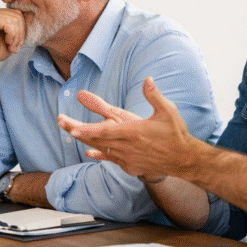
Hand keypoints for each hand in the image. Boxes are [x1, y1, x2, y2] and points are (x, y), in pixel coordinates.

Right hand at [0, 7, 26, 66]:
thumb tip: (31, 15)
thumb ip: (20, 25)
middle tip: (15, 45)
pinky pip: (8, 23)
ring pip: (15, 19)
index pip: (19, 13)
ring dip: (16, 36)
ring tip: (10, 45)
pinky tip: (6, 41)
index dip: (23, 28)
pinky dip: (11, 35)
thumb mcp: (14, 36)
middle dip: (20, 33)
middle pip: (18, 15)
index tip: (19, 42)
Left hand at [58, 77, 192, 178]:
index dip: (89, 130)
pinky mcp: (131, 166)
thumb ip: (154, 95)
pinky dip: (99, 155)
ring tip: (70, 130)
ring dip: (85, 140)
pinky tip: (89, 152)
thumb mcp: (168, 111)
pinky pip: (111, 159)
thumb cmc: (176, 133)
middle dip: (77, 131)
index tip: (74, 129)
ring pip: (101, 149)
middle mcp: (129, 147)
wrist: (184, 160)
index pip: (107, 132)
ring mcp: (129, 159)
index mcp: (135, 132)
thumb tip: (147, 79)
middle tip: (61, 122)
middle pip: (98, 140)